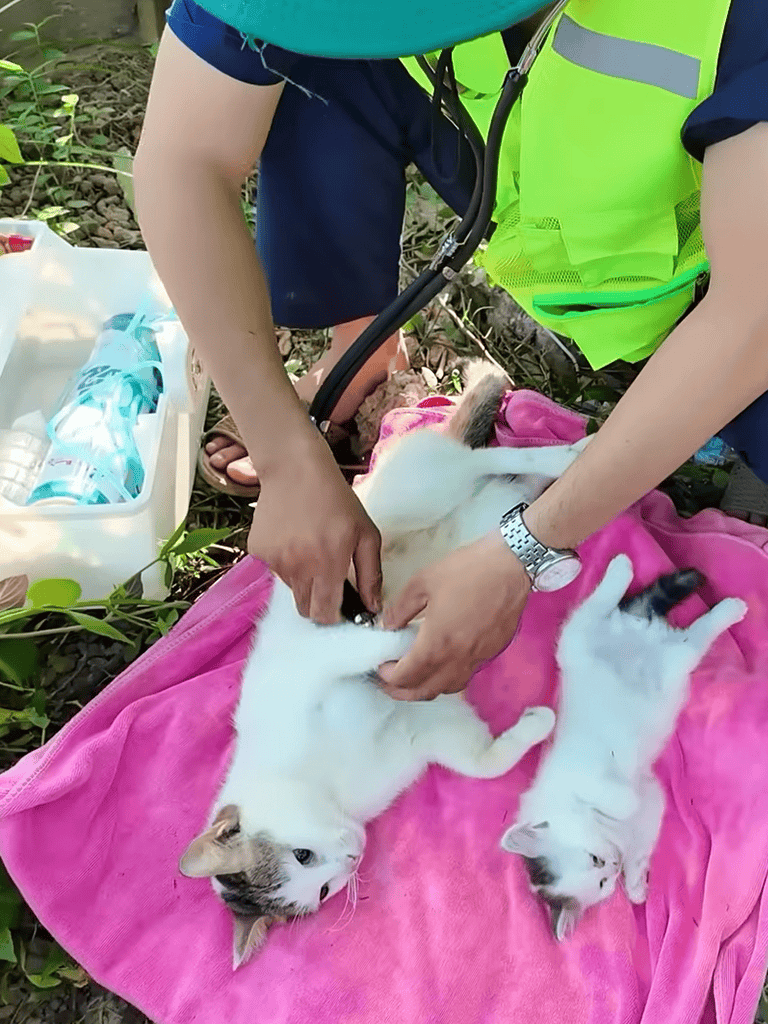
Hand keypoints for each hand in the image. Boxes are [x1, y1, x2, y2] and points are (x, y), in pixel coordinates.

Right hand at [248, 444, 381, 623]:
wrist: (295, 469)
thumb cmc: (337, 500)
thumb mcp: (366, 533)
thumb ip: (371, 574)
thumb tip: (372, 609)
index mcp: (328, 564)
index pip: (324, 614)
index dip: (333, 617)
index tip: (339, 608)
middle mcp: (298, 566)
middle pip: (304, 609)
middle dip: (317, 603)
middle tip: (326, 581)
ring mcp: (274, 560)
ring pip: (290, 588)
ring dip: (302, 579)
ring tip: (310, 549)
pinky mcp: (257, 551)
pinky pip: (274, 570)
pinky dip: (285, 562)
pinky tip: (293, 538)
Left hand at [378, 531, 531, 699]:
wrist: (512, 564)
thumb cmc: (467, 569)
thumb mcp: (423, 581)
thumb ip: (400, 608)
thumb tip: (387, 625)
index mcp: (438, 642)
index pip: (407, 676)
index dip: (388, 677)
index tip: (380, 667)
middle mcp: (458, 658)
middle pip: (425, 691)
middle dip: (402, 692)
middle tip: (389, 682)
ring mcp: (479, 658)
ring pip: (448, 688)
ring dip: (426, 688)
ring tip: (413, 676)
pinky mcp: (493, 652)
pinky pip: (466, 675)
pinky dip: (448, 677)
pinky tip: (442, 663)